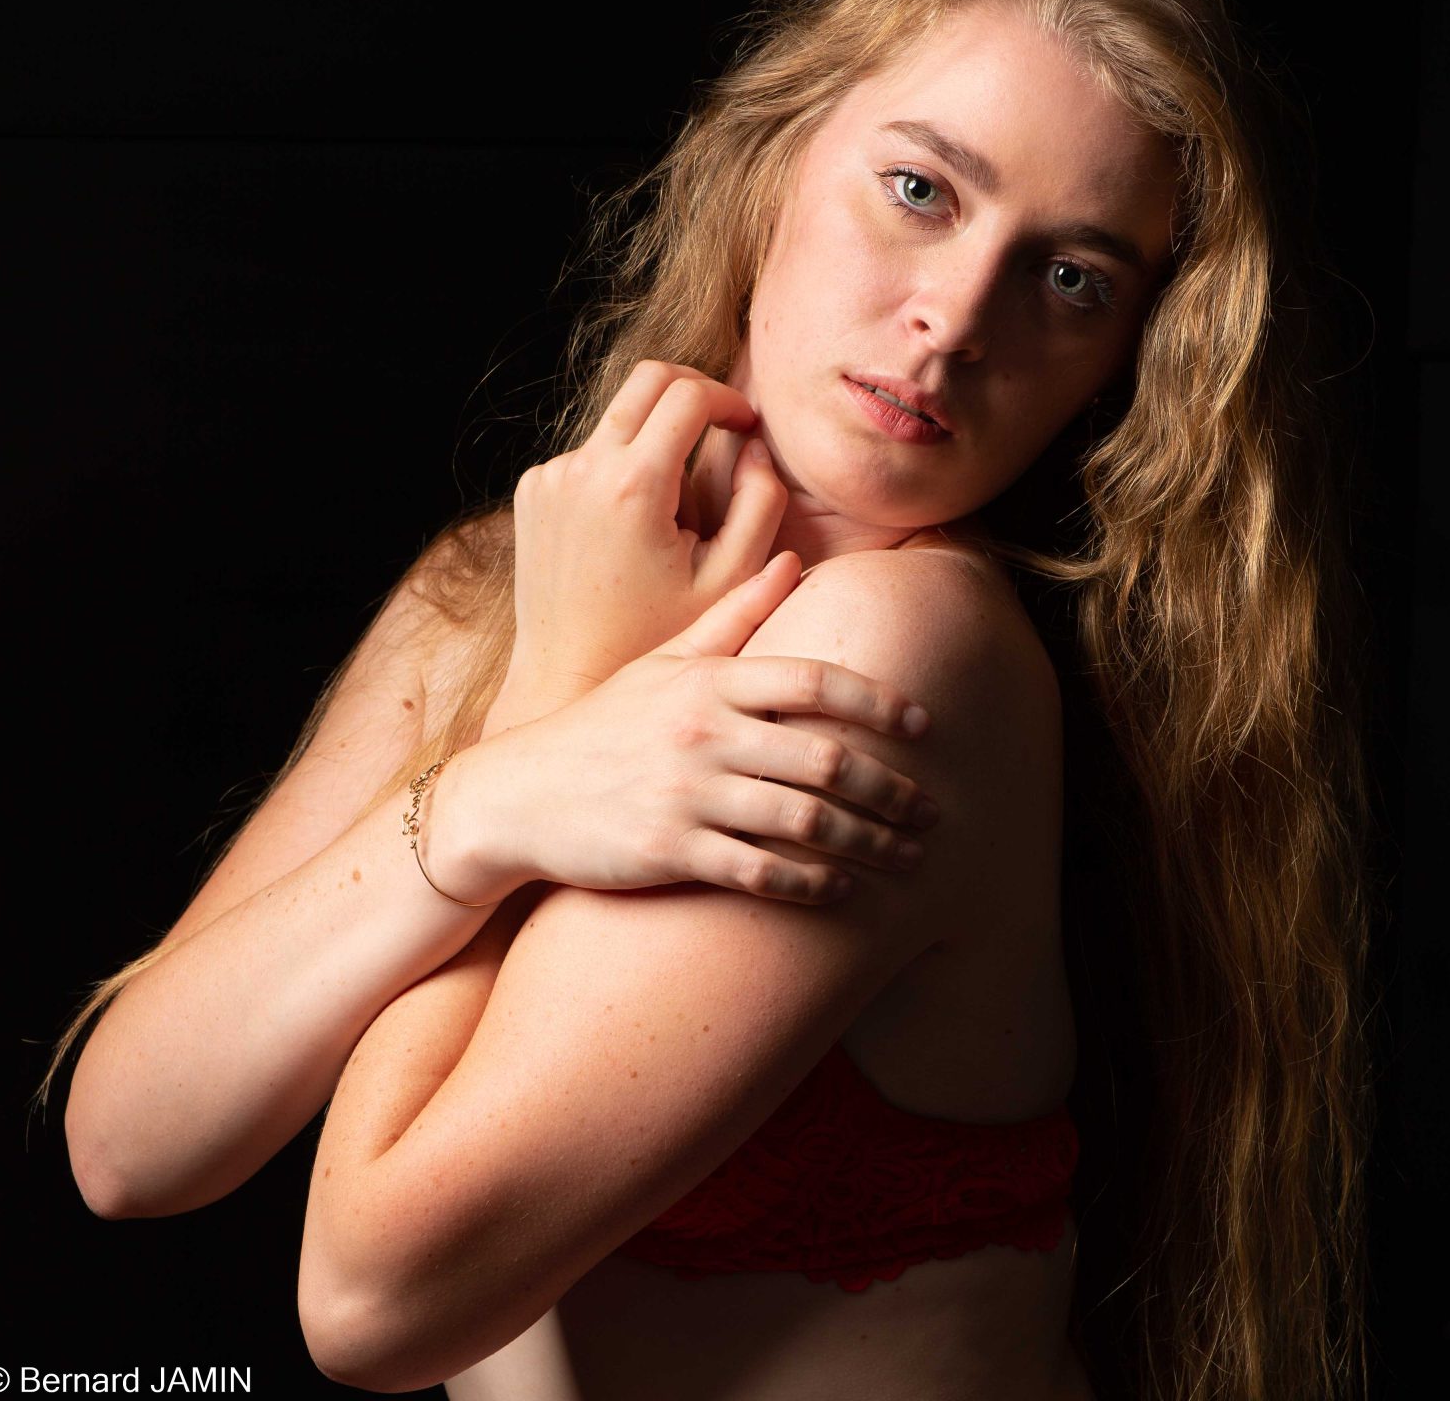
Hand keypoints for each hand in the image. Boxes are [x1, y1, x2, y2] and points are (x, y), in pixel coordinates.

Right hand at [439, 553, 939, 905]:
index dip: (879, 702)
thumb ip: (734, 615)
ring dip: (868, 843)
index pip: (814, 681)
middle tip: (930, 811)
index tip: (923, 725)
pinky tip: (841, 890)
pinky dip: (810, 883)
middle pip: (825, 757)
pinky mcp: (670, 851)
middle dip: (890, 789)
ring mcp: (687, 794)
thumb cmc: (601, 724)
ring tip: (905, 858)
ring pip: (804, 820)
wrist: (518, 794)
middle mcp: (704, 733)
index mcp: (709, 681)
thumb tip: (792, 560)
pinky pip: (760, 871)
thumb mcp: (662, 661)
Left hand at [494, 361, 785, 723]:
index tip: (747, 426)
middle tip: (722, 427)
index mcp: (632, 486)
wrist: (570, 673)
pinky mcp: (533, 490)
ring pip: (618, 418)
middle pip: (647, 379)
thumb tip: (755, 446)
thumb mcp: (729, 579)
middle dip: (694, 391)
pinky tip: (633, 527)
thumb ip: (760, 504)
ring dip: (656, 438)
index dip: (729, 400)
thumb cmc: (657, 637)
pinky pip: (588, 453)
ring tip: (674, 510)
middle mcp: (582, 469)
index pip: (688, 395)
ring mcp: (550, 477)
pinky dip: (621, 468)